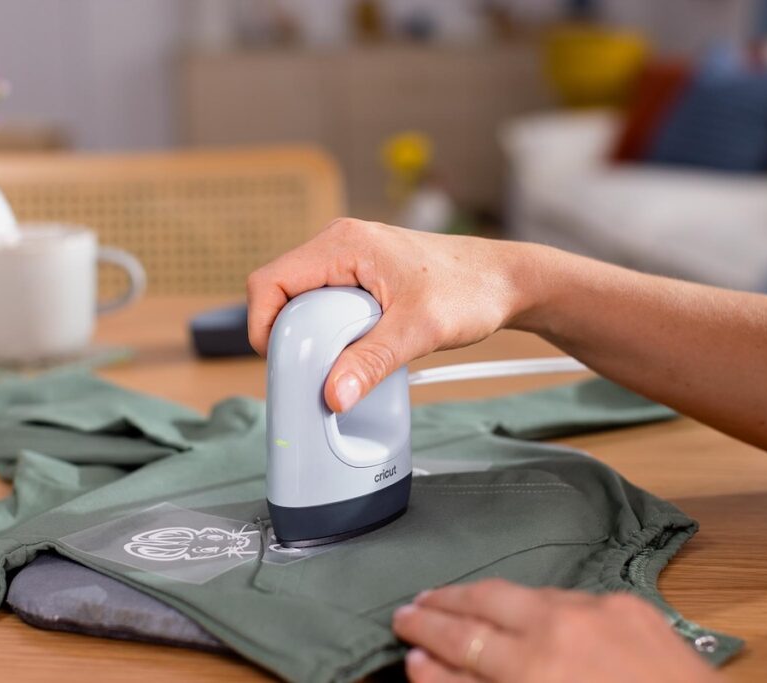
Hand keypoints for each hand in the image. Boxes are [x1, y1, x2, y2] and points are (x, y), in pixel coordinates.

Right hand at [247, 219, 532, 411]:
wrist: (506, 281)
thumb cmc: (470, 292)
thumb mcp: (419, 331)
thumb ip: (371, 362)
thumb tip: (332, 396)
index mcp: (343, 244)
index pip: (270, 280)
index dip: (261, 323)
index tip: (278, 360)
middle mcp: (340, 243)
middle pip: (280, 290)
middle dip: (286, 333)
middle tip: (309, 367)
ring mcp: (350, 257)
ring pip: (301, 298)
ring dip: (308, 332)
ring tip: (335, 359)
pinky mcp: (361, 273)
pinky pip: (324, 301)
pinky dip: (327, 328)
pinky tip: (351, 348)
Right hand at [392, 579, 722, 682]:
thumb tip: (425, 662)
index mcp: (537, 667)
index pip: (461, 639)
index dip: (424, 631)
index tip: (400, 625)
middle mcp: (563, 626)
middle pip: (485, 602)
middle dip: (445, 602)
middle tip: (415, 605)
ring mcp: (598, 609)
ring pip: (524, 593)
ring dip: (488, 598)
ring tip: (458, 601)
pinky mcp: (629, 604)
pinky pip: (568, 597)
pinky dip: (538, 605)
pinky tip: (527, 612)